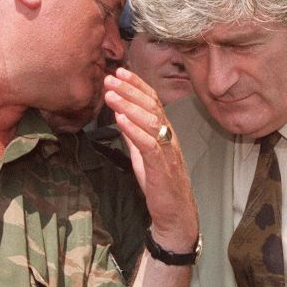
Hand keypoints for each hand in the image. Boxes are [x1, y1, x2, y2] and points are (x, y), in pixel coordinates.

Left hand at [104, 68, 197, 252]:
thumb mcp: (143, 154)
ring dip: (128, 106)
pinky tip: (120, 120)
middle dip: (130, 90)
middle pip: (151, 106)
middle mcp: (169, 136)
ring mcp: (167, 151)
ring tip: (110, 94)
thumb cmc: (160, 183)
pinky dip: (134, 130)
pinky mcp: (161, 168)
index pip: (152, 100)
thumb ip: (134, 134)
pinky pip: (148, 145)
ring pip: (150, 121)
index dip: (137, 85)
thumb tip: (120, 114)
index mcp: (165, 131)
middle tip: (110, 78)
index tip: (119, 72)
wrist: (176, 214)